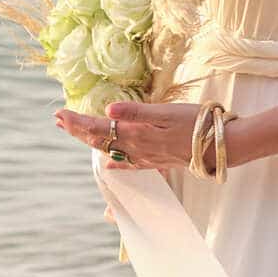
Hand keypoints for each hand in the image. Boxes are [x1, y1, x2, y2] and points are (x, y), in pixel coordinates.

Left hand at [54, 99, 208, 171]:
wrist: (219, 147)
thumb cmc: (196, 124)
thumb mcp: (165, 113)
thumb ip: (135, 112)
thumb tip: (107, 111)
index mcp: (136, 134)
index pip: (98, 129)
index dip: (77, 122)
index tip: (59, 114)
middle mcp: (136, 149)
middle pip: (99, 141)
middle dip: (77, 130)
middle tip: (58, 120)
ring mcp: (145, 158)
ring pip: (110, 151)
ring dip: (90, 141)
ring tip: (76, 132)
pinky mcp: (156, 162)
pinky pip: (128, 164)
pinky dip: (114, 162)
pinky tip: (109, 166)